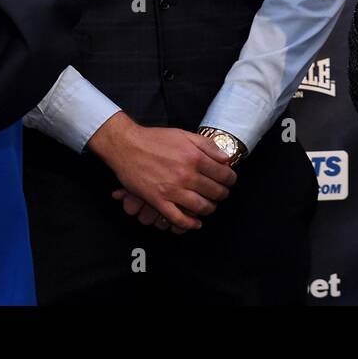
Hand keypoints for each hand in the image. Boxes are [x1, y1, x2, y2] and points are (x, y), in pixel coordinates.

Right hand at [87, 113, 236, 231]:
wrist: (127, 146)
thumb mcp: (184, 134)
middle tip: (221, 194)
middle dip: (222, 195)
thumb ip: (207, 146)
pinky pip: (178, 218)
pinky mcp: (158, 201)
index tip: (229, 181)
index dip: (230, 180)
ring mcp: (172, 190)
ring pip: (200, 207)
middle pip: (215, 192)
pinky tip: (196, 223)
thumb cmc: (155, 139)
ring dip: (209, 209)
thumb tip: (225, 159)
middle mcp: (186, 175)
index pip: (223, 175)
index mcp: (194, 157)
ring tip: (209, 206)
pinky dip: (190, 224)